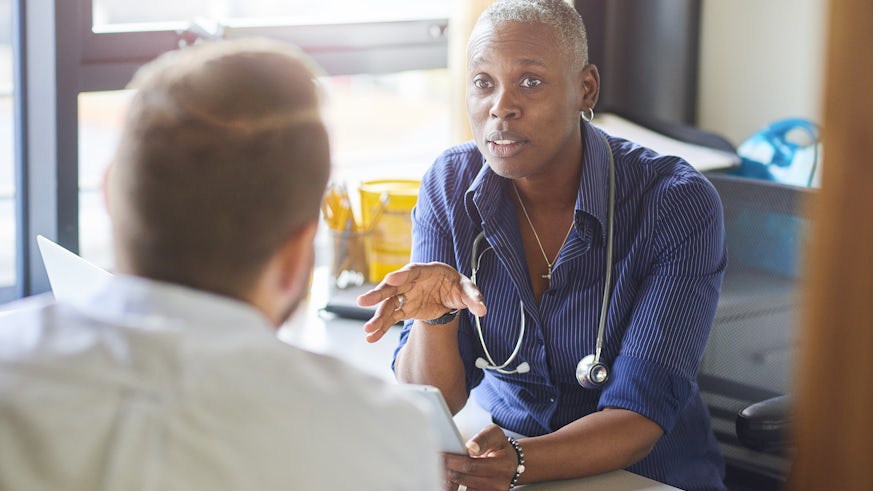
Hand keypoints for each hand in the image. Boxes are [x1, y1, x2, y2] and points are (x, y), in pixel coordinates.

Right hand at [357, 262, 485, 342]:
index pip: (412, 271)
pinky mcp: (404, 309)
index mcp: (426, 271)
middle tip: (365, 301)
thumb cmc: (456, 286)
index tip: (390, 279)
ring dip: (377, 317)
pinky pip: (390, 318)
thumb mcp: (467, 289)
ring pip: (388, 305)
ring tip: (368, 330)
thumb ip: (474, 297)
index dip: (401, 274)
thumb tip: (482, 310)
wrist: (449, 295)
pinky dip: (381, 328)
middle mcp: (410, 282)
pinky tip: (372, 338)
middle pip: (392, 286)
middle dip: (379, 293)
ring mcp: (405, 296)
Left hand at [443, 425, 518, 490]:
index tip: (441, 456)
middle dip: (448, 469)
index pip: (471, 465)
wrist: (512, 464)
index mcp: (502, 464)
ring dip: (450, 481)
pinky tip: (451, 481)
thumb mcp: (495, 434)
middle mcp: (500, 482)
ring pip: (464, 490)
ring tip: (442, 471)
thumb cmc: (500, 447)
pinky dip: (457, 488)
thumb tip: (471, 447)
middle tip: (438, 462)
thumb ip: (483, 438)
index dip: (453, 461)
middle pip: (465, 478)